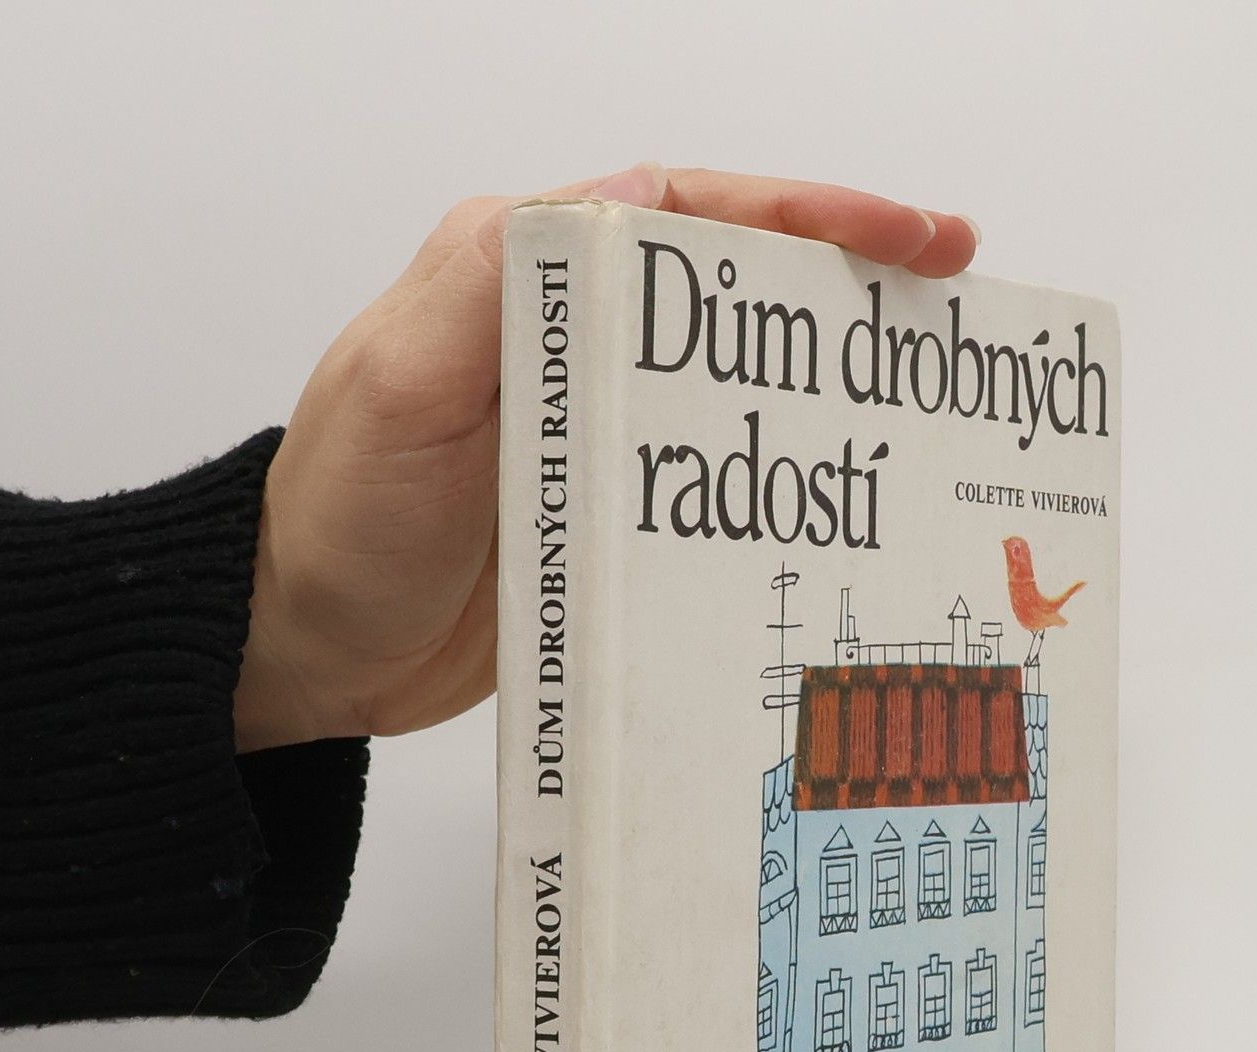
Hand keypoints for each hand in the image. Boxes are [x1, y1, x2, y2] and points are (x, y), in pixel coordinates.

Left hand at [236, 163, 979, 751]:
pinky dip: (783, 472)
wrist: (304, 651)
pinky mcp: (606, 509)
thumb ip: (495, 279)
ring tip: (927, 390)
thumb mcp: (400, 386)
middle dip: (850, 282)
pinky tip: (841, 496)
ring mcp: (594, 430)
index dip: (810, 213)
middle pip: (735, 291)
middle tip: (952, 298)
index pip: (689, 216)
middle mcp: (567, 343)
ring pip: (737, 380)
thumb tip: (633, 195)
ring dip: (831, 379)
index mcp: (521, 278)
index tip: (908, 235)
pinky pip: (713, 473)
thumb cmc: (337, 523)